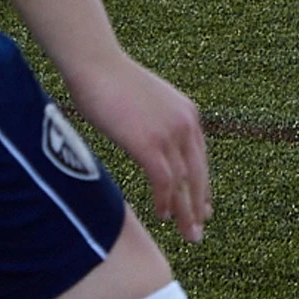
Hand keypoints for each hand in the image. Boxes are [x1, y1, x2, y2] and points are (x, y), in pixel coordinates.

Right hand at [66, 56, 210, 242]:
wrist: (96, 64)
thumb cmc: (110, 83)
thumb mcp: (144, 105)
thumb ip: (154, 124)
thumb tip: (146, 143)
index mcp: (188, 114)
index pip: (200, 157)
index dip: (201, 185)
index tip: (203, 206)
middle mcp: (186, 123)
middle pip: (198, 172)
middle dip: (199, 204)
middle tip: (198, 229)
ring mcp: (170, 133)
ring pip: (185, 181)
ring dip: (186, 210)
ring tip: (187, 233)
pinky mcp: (149, 142)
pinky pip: (164, 179)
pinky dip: (165, 200)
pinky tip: (162, 216)